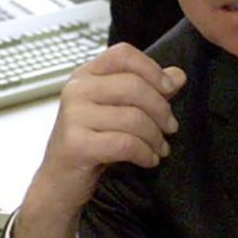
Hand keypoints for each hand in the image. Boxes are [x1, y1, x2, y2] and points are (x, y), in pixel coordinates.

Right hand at [13, 45, 185, 237]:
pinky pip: (126, 143)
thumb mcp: (118, 112)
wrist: (59, 183)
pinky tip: (149, 160)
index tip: (170, 88)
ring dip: (155, 137)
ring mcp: (73, 117)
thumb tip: (178, 75)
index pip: (123, 54)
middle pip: (133, 86)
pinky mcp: (77, 145)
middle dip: (161, 109)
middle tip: (170, 128)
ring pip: (133, 118)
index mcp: (85, 76)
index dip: (152, 69)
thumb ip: (147, 91)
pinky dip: (145, 153)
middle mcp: (76, 91)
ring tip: (160, 148)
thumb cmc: (89, 144)